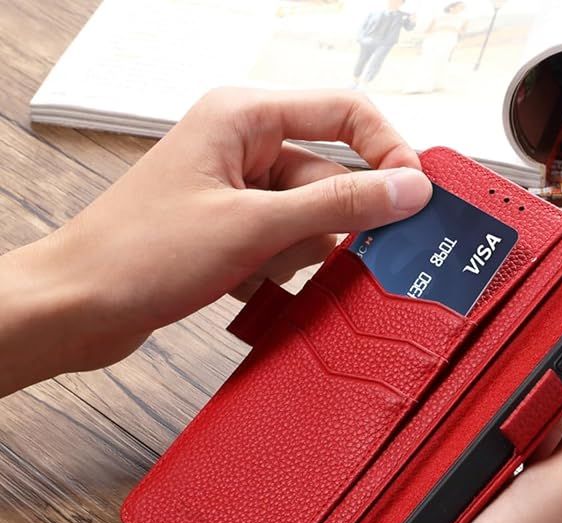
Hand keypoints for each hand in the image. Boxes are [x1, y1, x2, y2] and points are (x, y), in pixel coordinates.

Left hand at [0, 89, 430, 395]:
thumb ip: (339, 204)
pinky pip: (285, 243)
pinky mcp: (233, 228)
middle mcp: (244, 145)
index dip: (389, 150)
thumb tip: (408, 188)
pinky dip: (277, 268)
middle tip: (314, 253)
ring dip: (296, 253)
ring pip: (310, 218)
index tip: (416, 196)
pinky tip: (240, 280)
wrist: (80, 306)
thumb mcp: (254, 226)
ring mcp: (237, 190)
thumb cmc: (140, 253)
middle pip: (330, 175)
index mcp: (245, 116)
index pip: (346, 113)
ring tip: (251, 269)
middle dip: (328, 223)